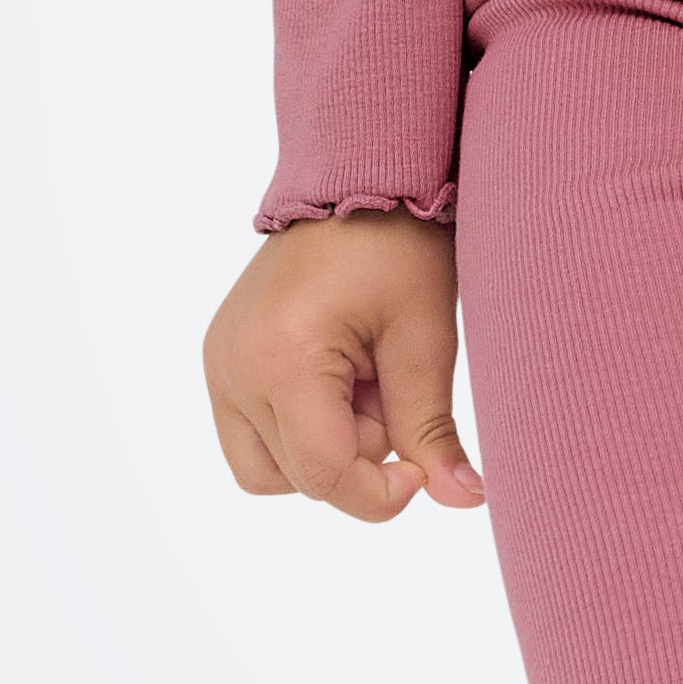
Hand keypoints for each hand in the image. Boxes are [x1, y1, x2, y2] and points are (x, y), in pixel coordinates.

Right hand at [201, 214, 487, 519]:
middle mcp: (234, 369)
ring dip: (322, 450)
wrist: (356, 183)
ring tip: (359, 384)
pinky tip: (335, 381)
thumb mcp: (424, 341)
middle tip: (388, 387)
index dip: (382, 493)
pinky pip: (251, 438)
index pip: (324, 476)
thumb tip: (463, 499)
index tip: (422, 468)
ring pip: (267, 471)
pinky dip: (298, 431)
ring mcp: (219, 365)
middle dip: (356, 457)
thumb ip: (432, 428)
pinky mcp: (220, 361)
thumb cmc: (397, 249)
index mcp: (282, 361)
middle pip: (298, 480)